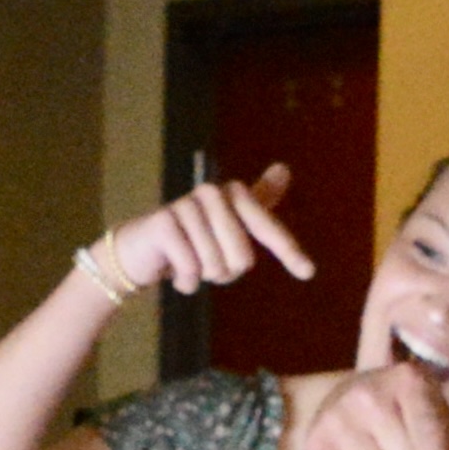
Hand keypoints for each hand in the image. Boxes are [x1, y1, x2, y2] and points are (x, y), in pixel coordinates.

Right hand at [95, 164, 312, 300]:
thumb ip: (258, 200)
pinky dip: (186, 282)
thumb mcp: (229, 223)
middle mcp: (212, 193)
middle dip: (226, 273)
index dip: (288, 251)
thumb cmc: (193, 239)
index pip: (268, 227)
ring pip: (216, 265)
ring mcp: (186, 206)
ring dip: (203, 277)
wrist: (140, 250)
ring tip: (188, 263)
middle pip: (242, 258)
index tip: (308, 272)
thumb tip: (284, 167)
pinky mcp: (164, 223)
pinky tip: (173, 272)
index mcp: (233, 194)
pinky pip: (191, 268)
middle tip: (207, 263)